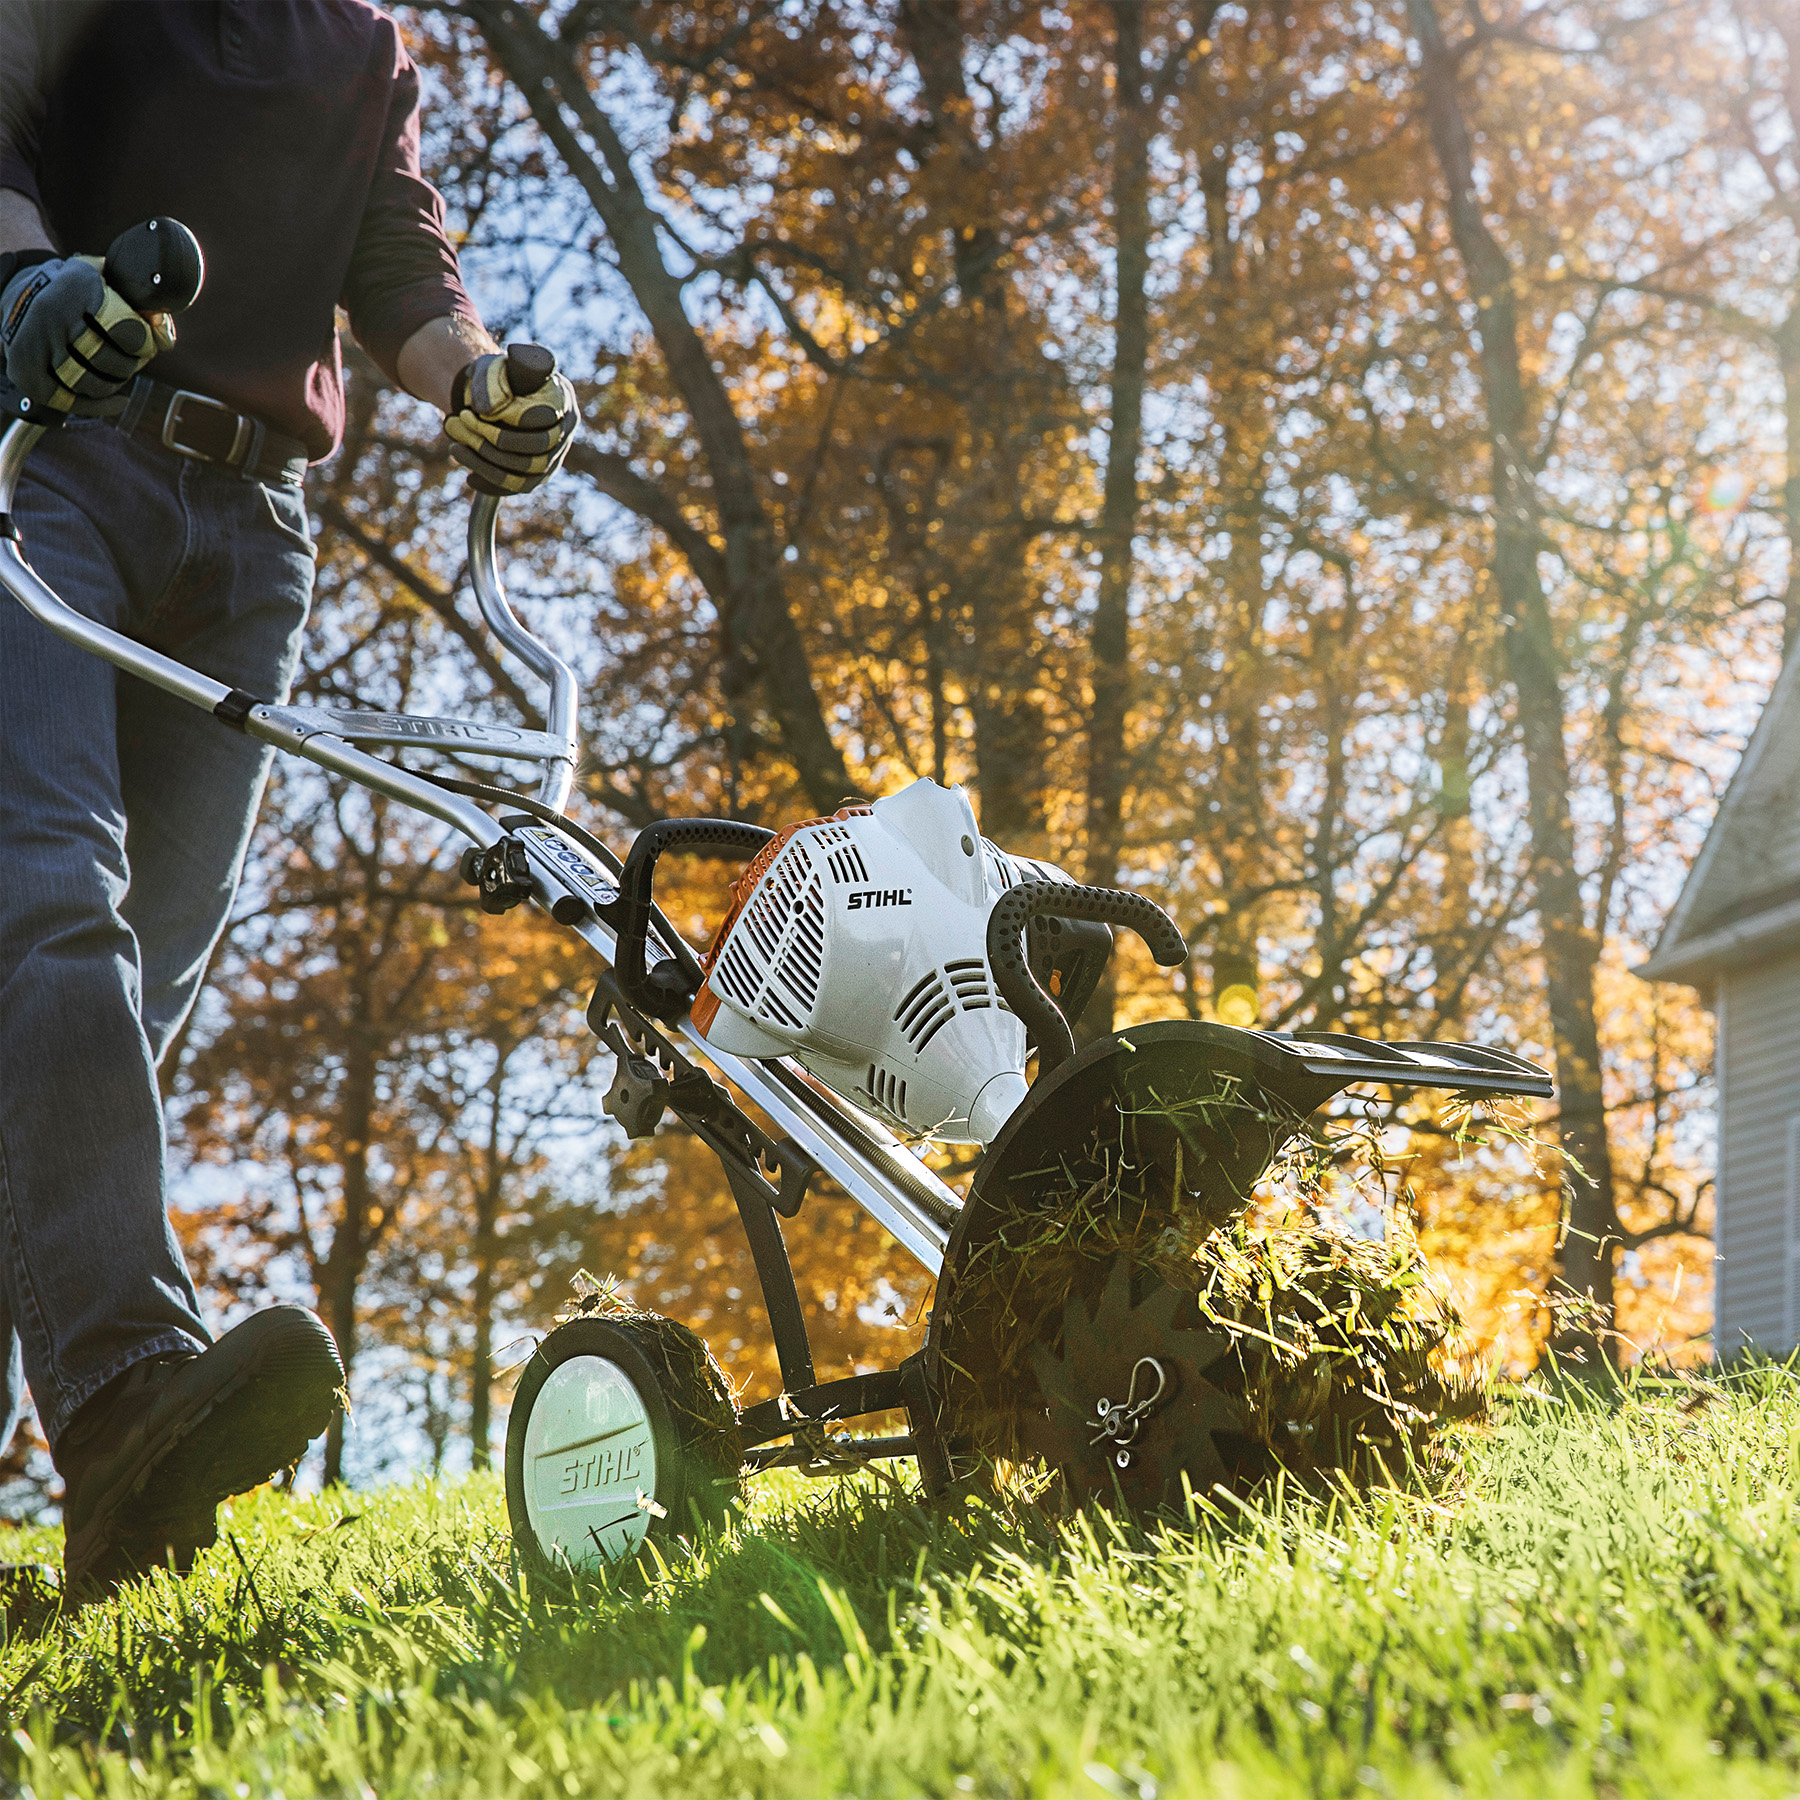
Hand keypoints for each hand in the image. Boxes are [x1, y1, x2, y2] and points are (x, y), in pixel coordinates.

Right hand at [0, 251, 173, 416]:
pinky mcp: (28, 371)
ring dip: (115, 384)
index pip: (126, 331)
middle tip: (135, 362)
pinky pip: (71, 400)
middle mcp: (52, 314)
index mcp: (76, 288)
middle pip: (107, 360)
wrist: (23, 297)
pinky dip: (102, 406)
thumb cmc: (77, 293)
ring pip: (90, 383)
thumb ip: (139, 302)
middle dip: (129, 367)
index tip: (147, 345)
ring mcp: (35, 344)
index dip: (144, 345)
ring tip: (121, 374)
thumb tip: (165, 338)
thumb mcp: (105, 279)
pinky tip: (121, 401)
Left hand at [444, 344, 578, 495]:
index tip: (475, 411)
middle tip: (464, 428)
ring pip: (530, 474)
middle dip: (495, 444)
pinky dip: (495, 485)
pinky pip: (522, 486)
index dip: (511, 419)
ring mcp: (557, 454)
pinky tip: (470, 478)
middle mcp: (565, 428)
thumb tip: (486, 412)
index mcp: (562, 396)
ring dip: (489, 466)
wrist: (497, 391)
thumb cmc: (496, 375)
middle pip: (540, 450)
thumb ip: (488, 383)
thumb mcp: (489, 368)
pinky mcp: (542, 473)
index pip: (544, 418)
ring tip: (456, 450)